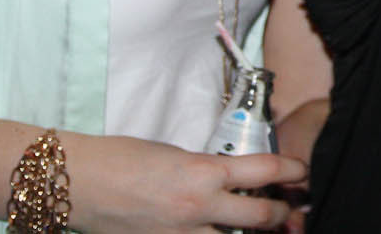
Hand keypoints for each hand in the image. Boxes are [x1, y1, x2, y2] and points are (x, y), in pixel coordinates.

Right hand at [62, 134, 305, 233]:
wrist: (78, 182)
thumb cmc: (123, 158)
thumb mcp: (176, 155)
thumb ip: (208, 171)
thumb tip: (231, 180)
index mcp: (205, 172)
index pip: (265, 170)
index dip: (292, 171)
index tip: (302, 172)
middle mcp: (199, 207)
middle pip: (260, 216)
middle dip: (280, 214)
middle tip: (288, 212)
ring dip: (246, 233)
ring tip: (256, 227)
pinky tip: (214, 233)